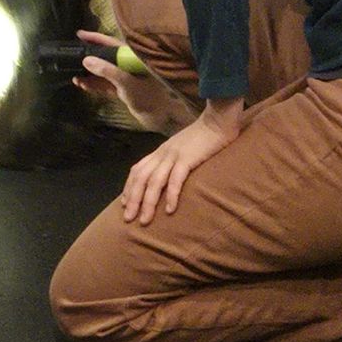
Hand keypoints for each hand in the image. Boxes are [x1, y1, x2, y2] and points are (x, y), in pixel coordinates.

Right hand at [74, 30, 191, 133]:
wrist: (158, 118)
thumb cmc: (147, 97)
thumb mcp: (126, 83)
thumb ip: (107, 71)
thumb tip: (86, 60)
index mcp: (132, 58)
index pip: (111, 43)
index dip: (96, 38)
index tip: (80, 34)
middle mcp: (127, 65)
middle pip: (105, 57)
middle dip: (88, 57)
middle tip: (71, 56)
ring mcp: (124, 77)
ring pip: (102, 71)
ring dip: (88, 73)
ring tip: (73, 75)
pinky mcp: (121, 88)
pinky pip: (104, 83)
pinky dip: (93, 84)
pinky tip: (82, 85)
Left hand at [120, 100, 243, 221]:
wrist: (217, 120)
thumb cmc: (202, 137)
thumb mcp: (181, 148)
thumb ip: (172, 160)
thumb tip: (167, 175)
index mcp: (159, 152)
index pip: (137, 170)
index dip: (129, 187)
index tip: (124, 204)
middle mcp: (162, 154)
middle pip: (141, 179)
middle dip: (133, 200)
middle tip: (128, 219)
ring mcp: (173, 156)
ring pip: (154, 181)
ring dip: (148, 202)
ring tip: (145, 220)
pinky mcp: (187, 158)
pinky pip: (176, 179)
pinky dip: (172, 195)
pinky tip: (170, 210)